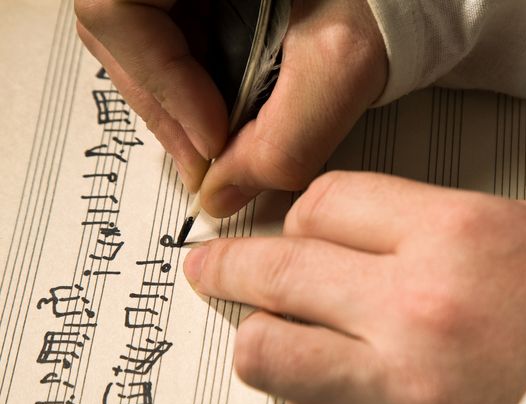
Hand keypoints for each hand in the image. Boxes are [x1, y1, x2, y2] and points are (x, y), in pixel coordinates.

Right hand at [74, 0, 387, 213]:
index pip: (117, 10)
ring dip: (179, 103)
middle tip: (211, 160)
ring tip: (223, 138)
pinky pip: (168, 44)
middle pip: (120, 35)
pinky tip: (226, 109)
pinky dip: (193, 88)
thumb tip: (224, 194)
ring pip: (139, 45)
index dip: (160, 83)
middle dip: (169, 108)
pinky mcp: (196, 1)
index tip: (213, 137)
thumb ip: (285, 141)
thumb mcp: (340, 63)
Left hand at [182, 172, 525, 403]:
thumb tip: (415, 230)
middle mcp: (417, 310)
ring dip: (262, 346)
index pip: (329, 203)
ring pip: (269, 357)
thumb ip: (475, 218)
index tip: (299, 228)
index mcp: (458, 236)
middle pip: (278, 270)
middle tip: (211, 269)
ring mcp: (404, 396)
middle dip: (231, 266)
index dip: (304, 214)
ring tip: (271, 344)